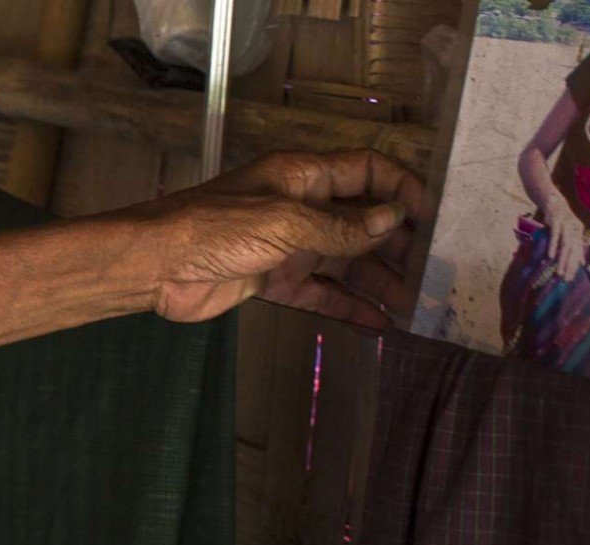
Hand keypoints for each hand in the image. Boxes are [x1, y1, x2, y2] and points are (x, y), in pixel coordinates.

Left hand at [134, 150, 424, 327]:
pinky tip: (380, 325)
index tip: (433, 216)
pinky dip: (350, 308)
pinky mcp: (278, 282)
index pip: (367, 173)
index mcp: (305, 177)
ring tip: (414, 307)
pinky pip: (324, 294)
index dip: (401, 188)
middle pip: (364, 222)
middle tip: (431, 273)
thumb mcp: (285, 221)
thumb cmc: (217, 229)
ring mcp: (292, 247)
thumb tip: (394, 219)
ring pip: (348, 263)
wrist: (156, 267)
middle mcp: (304, 209)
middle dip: (398, 245)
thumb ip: (341, 225)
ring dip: (380, 283)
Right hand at [545, 192, 585, 281]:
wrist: (551, 198)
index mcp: (578, 231)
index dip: (574, 266)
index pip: (577, 252)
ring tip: (559, 272)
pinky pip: (555, 235)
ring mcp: (566, 223)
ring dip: (562, 259)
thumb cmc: (558, 218)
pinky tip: (550, 256)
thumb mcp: (568, 231)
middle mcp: (574, 228)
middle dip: (569, 266)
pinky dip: (553, 246)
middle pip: (573, 250)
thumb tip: (582, 262)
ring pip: (565, 244)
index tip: (570, 279)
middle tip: (565, 279)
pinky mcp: (556, 219)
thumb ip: (575, 245)